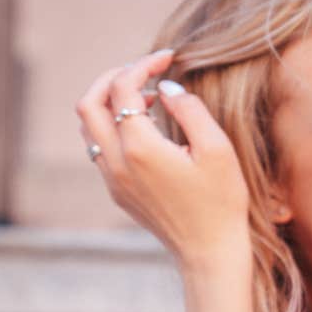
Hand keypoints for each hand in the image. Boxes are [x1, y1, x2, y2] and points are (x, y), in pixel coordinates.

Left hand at [75, 50, 251, 273]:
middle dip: (113, 78)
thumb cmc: (222, 201)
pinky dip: (115, 126)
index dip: (144, 65)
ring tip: (147, 98)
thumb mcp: (218, 149)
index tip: (169, 59)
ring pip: (89, 127)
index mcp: (140, 147)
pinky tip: (147, 128)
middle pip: (89, 104)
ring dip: (110, 103)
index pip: (124, 88)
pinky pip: (101, 147)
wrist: (209, 251)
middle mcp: (117, 162)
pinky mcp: (117, 191)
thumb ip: (189, 110)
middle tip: (144, 71)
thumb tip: (165, 89)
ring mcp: (113, 178)